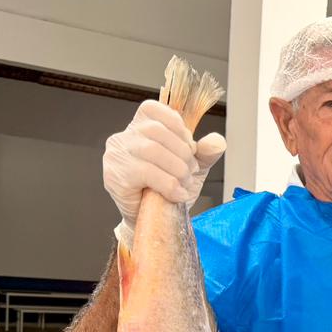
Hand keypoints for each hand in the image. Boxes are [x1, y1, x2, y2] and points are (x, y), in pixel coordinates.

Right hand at [104, 100, 225, 245]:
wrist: (156, 222)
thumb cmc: (168, 191)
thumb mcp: (193, 167)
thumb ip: (205, 152)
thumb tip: (217, 141)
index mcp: (140, 128)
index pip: (153, 109)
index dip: (176, 125)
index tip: (189, 146)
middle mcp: (123, 138)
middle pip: (155, 130)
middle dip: (181, 152)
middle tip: (190, 172)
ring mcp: (116, 156)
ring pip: (151, 150)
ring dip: (177, 169)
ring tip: (184, 183)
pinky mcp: (115, 177)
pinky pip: (146, 173)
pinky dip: (169, 184)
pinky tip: (177, 194)